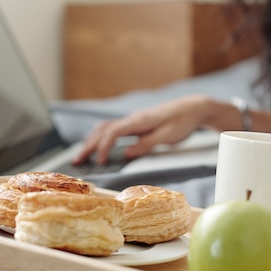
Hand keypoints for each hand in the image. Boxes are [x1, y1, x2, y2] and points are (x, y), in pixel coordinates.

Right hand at [72, 94, 212, 164]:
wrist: (193, 108)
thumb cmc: (183, 121)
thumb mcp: (168, 137)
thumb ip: (147, 145)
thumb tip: (127, 154)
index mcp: (140, 121)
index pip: (114, 133)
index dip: (104, 148)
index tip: (99, 162)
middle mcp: (133, 119)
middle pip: (104, 130)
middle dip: (89, 145)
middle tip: (77, 161)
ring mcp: (134, 120)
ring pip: (106, 128)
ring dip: (93, 141)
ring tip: (82, 156)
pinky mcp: (137, 124)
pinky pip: (114, 130)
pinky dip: (102, 138)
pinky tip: (99, 147)